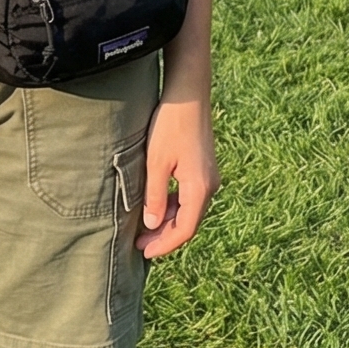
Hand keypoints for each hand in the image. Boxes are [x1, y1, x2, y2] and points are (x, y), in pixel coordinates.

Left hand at [136, 94, 218, 258]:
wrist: (188, 95)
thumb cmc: (170, 126)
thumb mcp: (156, 163)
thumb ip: (154, 197)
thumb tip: (151, 226)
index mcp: (200, 188)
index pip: (185, 230)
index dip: (164, 244)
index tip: (144, 252)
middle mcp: (209, 186)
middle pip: (188, 222)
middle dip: (164, 235)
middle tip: (139, 244)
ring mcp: (208, 177)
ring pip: (188, 210)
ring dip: (168, 221)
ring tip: (143, 228)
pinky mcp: (203, 168)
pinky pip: (189, 197)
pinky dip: (173, 206)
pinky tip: (155, 206)